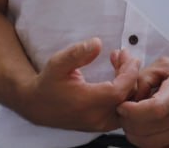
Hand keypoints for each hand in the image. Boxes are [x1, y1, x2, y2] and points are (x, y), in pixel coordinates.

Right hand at [20, 37, 140, 132]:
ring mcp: (99, 124)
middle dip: (130, 74)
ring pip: (127, 106)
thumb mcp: (58, 63)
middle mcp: (95, 117)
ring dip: (129, 84)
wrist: (38, 106)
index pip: (118, 91)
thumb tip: (97, 43)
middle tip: (122, 55)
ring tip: (119, 63)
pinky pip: (122, 111)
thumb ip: (77, 53)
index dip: (128, 73)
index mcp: (85, 103)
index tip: (129, 56)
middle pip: (126, 98)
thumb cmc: (49, 83)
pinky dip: (125, 94)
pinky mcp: (101, 125)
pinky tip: (117, 77)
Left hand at [116, 57, 168, 147]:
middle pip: (145, 130)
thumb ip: (143, 77)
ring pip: (147, 144)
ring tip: (134, 120)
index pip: (154, 109)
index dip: (132, 111)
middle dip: (126, 122)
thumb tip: (128, 95)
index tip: (122, 106)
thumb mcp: (168, 66)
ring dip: (134, 133)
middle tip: (124, 112)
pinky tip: (147, 129)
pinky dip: (147, 142)